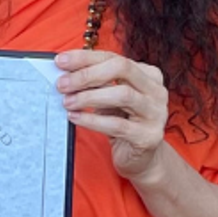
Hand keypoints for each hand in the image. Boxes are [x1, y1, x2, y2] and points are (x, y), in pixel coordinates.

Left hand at [55, 50, 168, 181]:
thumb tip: (65, 72)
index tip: (61, 61)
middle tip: (62, 84)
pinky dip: (92, 120)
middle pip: (122, 69)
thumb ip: (96, 82)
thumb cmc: (122, 122)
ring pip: (122, 95)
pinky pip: (117, 125)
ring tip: (67, 102)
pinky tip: (75, 118)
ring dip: (89, 97)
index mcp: (148, 75)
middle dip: (87, 74)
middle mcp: (156, 91)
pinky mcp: (149, 136)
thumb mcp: (110, 97)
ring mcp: (155, 113)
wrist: (140, 158)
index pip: (114, 58)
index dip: (85, 58)